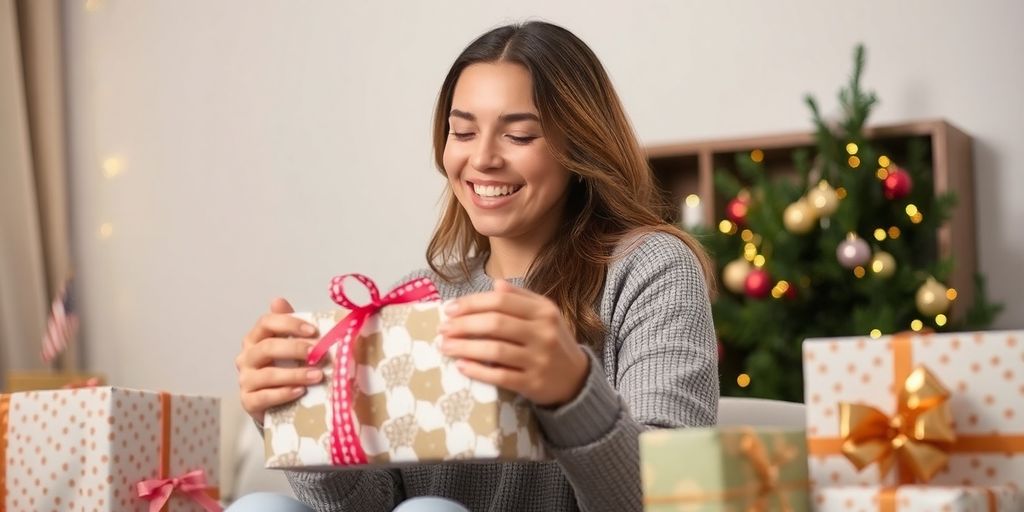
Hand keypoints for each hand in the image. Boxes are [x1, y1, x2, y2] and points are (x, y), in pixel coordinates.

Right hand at [235, 298, 324, 423]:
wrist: (278, 403)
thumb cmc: (286, 368)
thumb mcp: (291, 345)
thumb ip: (289, 325)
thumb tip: (278, 300)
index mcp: (256, 338)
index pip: (267, 323)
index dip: (290, 324)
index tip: (313, 331)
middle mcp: (246, 357)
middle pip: (267, 347)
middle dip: (295, 349)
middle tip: (318, 353)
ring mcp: (245, 380)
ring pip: (268, 374)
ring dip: (295, 374)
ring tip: (317, 376)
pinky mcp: (248, 401)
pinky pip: (264, 397)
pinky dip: (284, 393)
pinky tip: (301, 391)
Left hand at [439, 279, 589, 406]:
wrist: (576, 379)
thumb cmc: (553, 341)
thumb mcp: (545, 314)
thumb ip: (521, 298)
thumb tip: (495, 285)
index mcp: (544, 311)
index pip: (501, 301)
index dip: (472, 303)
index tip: (450, 309)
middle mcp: (543, 333)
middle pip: (495, 324)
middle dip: (463, 325)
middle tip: (443, 329)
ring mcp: (539, 359)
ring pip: (495, 350)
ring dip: (464, 348)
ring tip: (445, 347)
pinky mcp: (533, 384)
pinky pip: (500, 376)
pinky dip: (478, 371)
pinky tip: (461, 367)